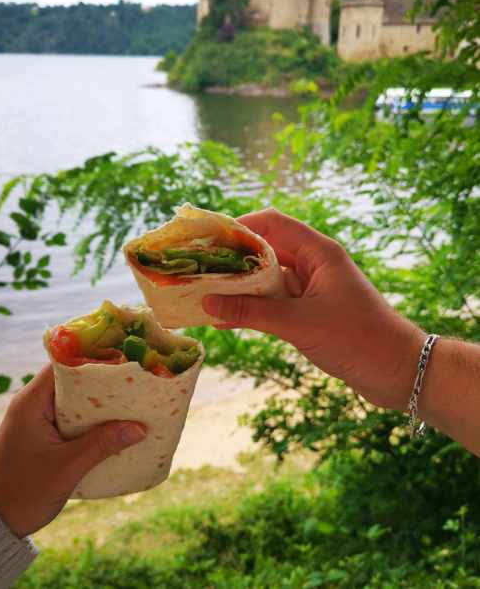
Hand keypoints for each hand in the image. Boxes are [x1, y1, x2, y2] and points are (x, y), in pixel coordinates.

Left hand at [0, 365, 146, 537]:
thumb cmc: (24, 492)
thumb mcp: (67, 468)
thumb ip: (102, 444)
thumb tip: (140, 428)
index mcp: (31, 401)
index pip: (64, 364)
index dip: (93, 358)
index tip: (123, 359)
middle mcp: (32, 403)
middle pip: (72, 379)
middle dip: (102, 381)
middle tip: (134, 381)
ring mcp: (36, 418)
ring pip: (73, 400)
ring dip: (98, 402)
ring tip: (131, 401)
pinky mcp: (41, 433)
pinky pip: (70, 417)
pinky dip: (90, 419)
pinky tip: (114, 426)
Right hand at [203, 208, 424, 410]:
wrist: (398, 371)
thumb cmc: (357, 339)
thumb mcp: (299, 324)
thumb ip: (252, 312)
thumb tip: (207, 302)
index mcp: (319, 252)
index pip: (273, 223)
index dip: (239, 226)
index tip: (208, 238)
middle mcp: (314, 263)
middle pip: (266, 249)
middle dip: (232, 257)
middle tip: (197, 267)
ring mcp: (312, 287)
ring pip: (267, 277)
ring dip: (239, 284)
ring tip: (202, 291)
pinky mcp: (310, 309)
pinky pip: (274, 301)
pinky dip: (251, 306)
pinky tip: (223, 317)